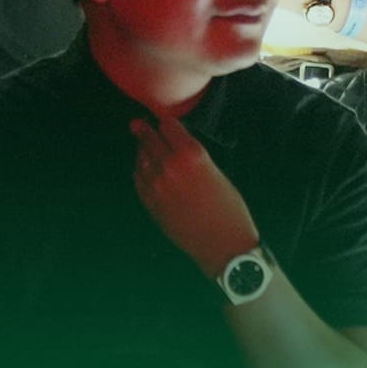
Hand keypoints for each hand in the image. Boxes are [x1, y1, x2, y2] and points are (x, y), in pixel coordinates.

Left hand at [131, 114, 259, 279]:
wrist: (223, 245)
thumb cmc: (228, 208)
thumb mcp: (216, 172)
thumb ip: (192, 156)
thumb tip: (175, 144)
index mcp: (191, 153)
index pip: (167, 124)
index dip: (166, 122)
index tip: (164, 122)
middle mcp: (169, 165)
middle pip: (148, 137)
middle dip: (145, 130)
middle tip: (138, 124)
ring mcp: (155, 184)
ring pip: (140, 157)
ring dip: (142, 150)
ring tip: (143, 146)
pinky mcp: (149, 202)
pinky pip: (138, 178)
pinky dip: (140, 170)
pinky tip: (144, 169)